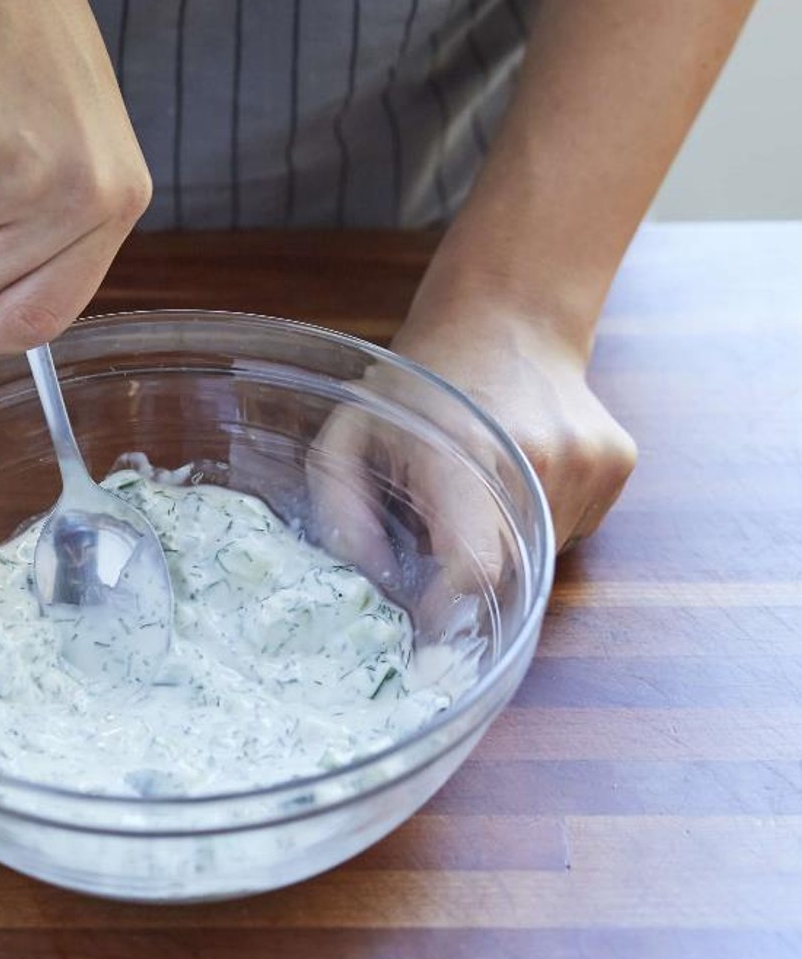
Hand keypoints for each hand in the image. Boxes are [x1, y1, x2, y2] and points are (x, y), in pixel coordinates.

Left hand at [311, 291, 635, 631]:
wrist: (506, 317)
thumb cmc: (416, 382)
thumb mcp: (349, 433)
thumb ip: (341, 510)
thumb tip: (369, 583)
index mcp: (466, 449)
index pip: (476, 563)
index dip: (451, 613)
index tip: (426, 640)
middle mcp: (539, 456)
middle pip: (510, 572)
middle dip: (469, 583)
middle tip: (436, 548)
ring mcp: (589, 460)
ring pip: (544, 557)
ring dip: (506, 548)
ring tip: (478, 490)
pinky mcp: (617, 463)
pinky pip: (571, 531)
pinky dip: (538, 525)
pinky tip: (515, 477)